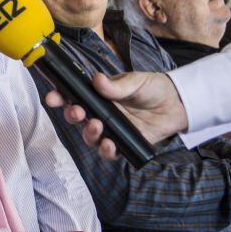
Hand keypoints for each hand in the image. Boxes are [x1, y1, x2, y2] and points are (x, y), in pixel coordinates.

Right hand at [45, 71, 187, 159]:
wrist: (178, 104)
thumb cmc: (153, 88)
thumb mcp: (136, 81)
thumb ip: (117, 85)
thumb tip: (97, 79)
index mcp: (98, 95)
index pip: (73, 96)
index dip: (59, 97)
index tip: (52, 97)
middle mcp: (100, 113)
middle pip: (77, 118)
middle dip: (72, 115)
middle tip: (77, 111)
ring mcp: (110, 129)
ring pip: (89, 136)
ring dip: (88, 133)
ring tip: (97, 125)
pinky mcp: (123, 143)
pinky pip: (109, 152)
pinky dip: (106, 150)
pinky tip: (109, 144)